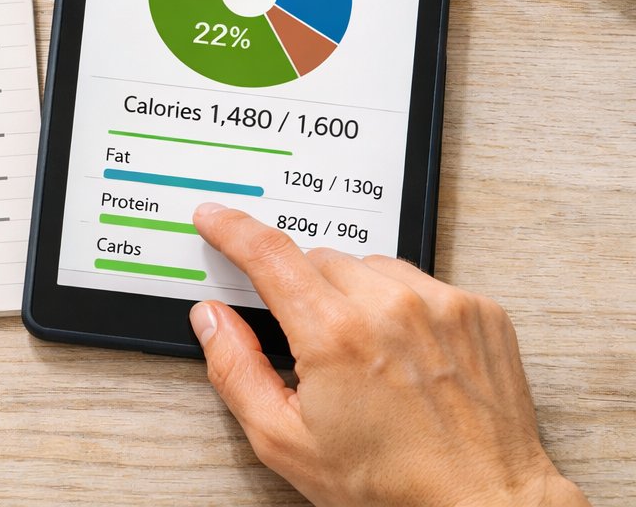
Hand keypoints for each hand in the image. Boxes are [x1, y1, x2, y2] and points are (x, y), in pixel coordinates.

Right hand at [189, 203, 587, 506]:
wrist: (484, 506)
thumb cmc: (392, 485)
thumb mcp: (285, 441)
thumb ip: (235, 370)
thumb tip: (212, 320)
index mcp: (335, 336)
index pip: (268, 254)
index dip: (232, 229)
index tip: (216, 218)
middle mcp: (391, 307)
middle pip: (319, 260)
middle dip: (303, 291)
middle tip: (312, 345)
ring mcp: (442, 305)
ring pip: (371, 266)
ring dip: (355, 295)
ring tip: (366, 354)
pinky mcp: (479, 311)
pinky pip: (422, 283)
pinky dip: (404, 306)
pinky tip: (408, 354)